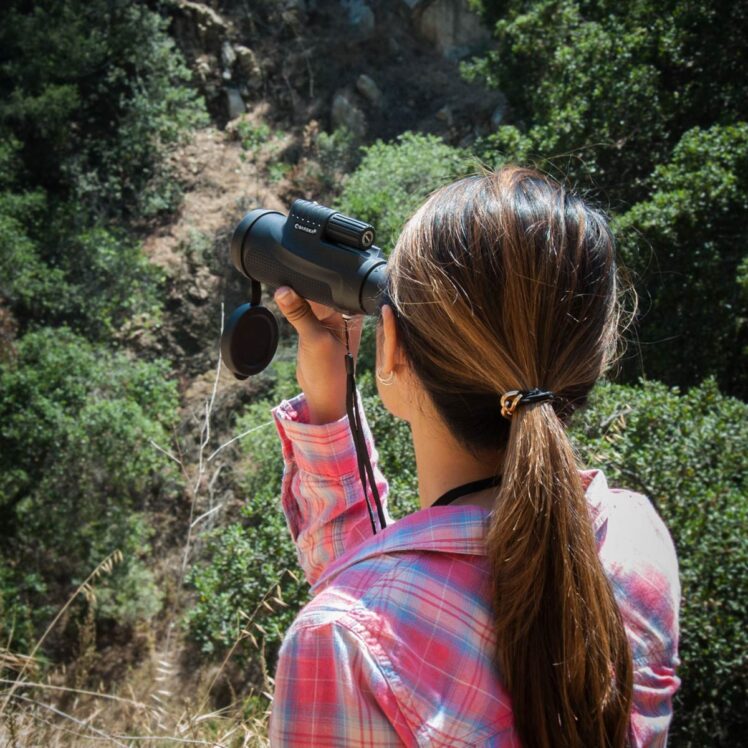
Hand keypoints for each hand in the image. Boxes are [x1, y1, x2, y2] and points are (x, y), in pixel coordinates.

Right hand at [274, 286, 362, 424]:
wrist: (323, 394)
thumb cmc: (329, 371)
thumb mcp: (314, 339)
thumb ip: (299, 314)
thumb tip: (282, 290)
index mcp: (352, 311)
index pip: (333, 286)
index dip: (315, 277)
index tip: (297, 268)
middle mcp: (343, 311)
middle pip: (320, 288)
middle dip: (303, 283)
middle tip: (285, 276)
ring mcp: (329, 317)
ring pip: (309, 296)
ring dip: (296, 293)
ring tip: (282, 288)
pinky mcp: (315, 323)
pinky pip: (302, 307)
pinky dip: (292, 304)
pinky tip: (283, 299)